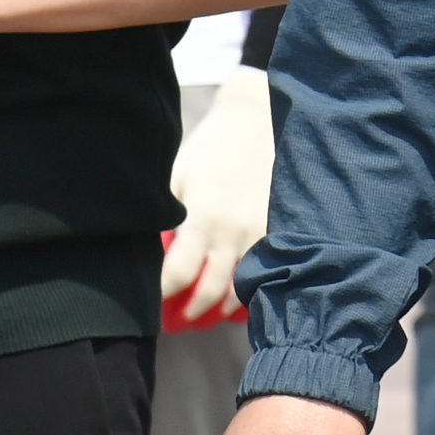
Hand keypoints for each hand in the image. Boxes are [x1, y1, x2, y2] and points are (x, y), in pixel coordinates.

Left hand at [158, 69, 272, 331]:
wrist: (259, 117)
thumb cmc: (211, 145)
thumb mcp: (178, 175)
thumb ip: (167, 214)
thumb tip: (152, 250)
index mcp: (202, 218)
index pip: (177, 275)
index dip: (162, 295)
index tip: (153, 302)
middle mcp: (233, 232)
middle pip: (211, 291)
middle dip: (193, 309)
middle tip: (180, 317)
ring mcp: (262, 232)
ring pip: (243, 287)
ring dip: (224, 303)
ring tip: (210, 308)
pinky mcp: (282, 227)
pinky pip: (266, 268)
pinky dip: (252, 285)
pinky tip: (240, 289)